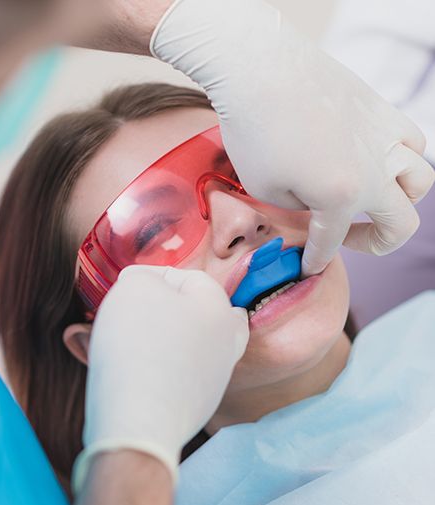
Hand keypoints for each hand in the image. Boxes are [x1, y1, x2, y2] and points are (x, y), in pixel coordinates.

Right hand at [73, 265, 248, 491]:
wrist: (139, 421)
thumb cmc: (139, 345)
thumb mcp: (134, 288)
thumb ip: (142, 276)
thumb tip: (142, 284)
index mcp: (219, 307)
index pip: (187, 277)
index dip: (152, 276)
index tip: (125, 286)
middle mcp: (226, 341)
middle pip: (198, 312)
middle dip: (167, 307)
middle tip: (136, 310)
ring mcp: (216, 376)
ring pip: (192, 343)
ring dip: (165, 336)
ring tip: (133, 337)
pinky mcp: (199, 404)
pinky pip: (181, 373)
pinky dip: (163, 365)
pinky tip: (140, 366)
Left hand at [151, 0, 434, 275]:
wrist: (258, 68)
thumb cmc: (254, 130)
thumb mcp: (264, 188)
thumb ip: (298, 208)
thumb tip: (314, 205)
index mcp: (342, 196)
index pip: (332, 241)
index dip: (317, 259)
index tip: (307, 267)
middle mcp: (375, 170)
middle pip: (402, 223)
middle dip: (376, 243)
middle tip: (350, 239)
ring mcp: (384, 136)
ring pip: (420, 180)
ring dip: (401, 201)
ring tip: (372, 200)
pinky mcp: (381, 108)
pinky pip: (412, 141)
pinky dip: (403, 159)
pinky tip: (378, 160)